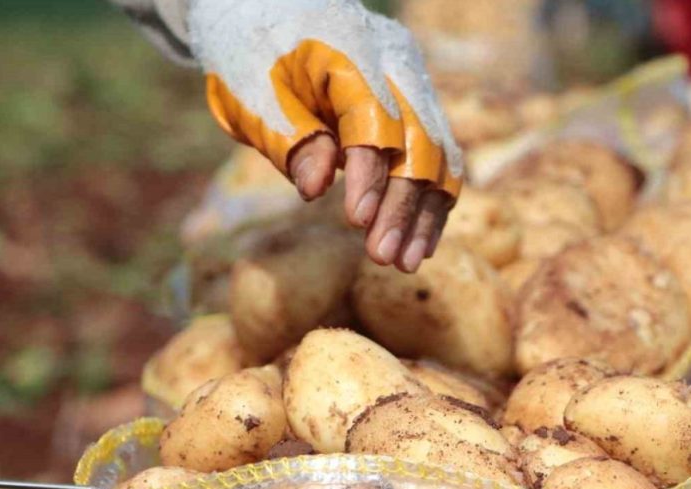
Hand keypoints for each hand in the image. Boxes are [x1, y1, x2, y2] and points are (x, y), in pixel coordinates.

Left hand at [190, 0, 461, 272]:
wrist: (267, 14)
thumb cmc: (252, 56)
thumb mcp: (251, 95)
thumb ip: (289, 138)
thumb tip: (318, 190)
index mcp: (349, 48)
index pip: (373, 117)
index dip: (369, 174)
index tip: (358, 223)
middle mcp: (396, 61)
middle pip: (417, 140)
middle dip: (402, 205)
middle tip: (383, 257)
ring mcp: (414, 81)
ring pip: (438, 153)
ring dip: (424, 213)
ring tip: (405, 262)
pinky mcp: (419, 103)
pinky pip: (438, 156)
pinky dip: (430, 202)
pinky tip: (419, 244)